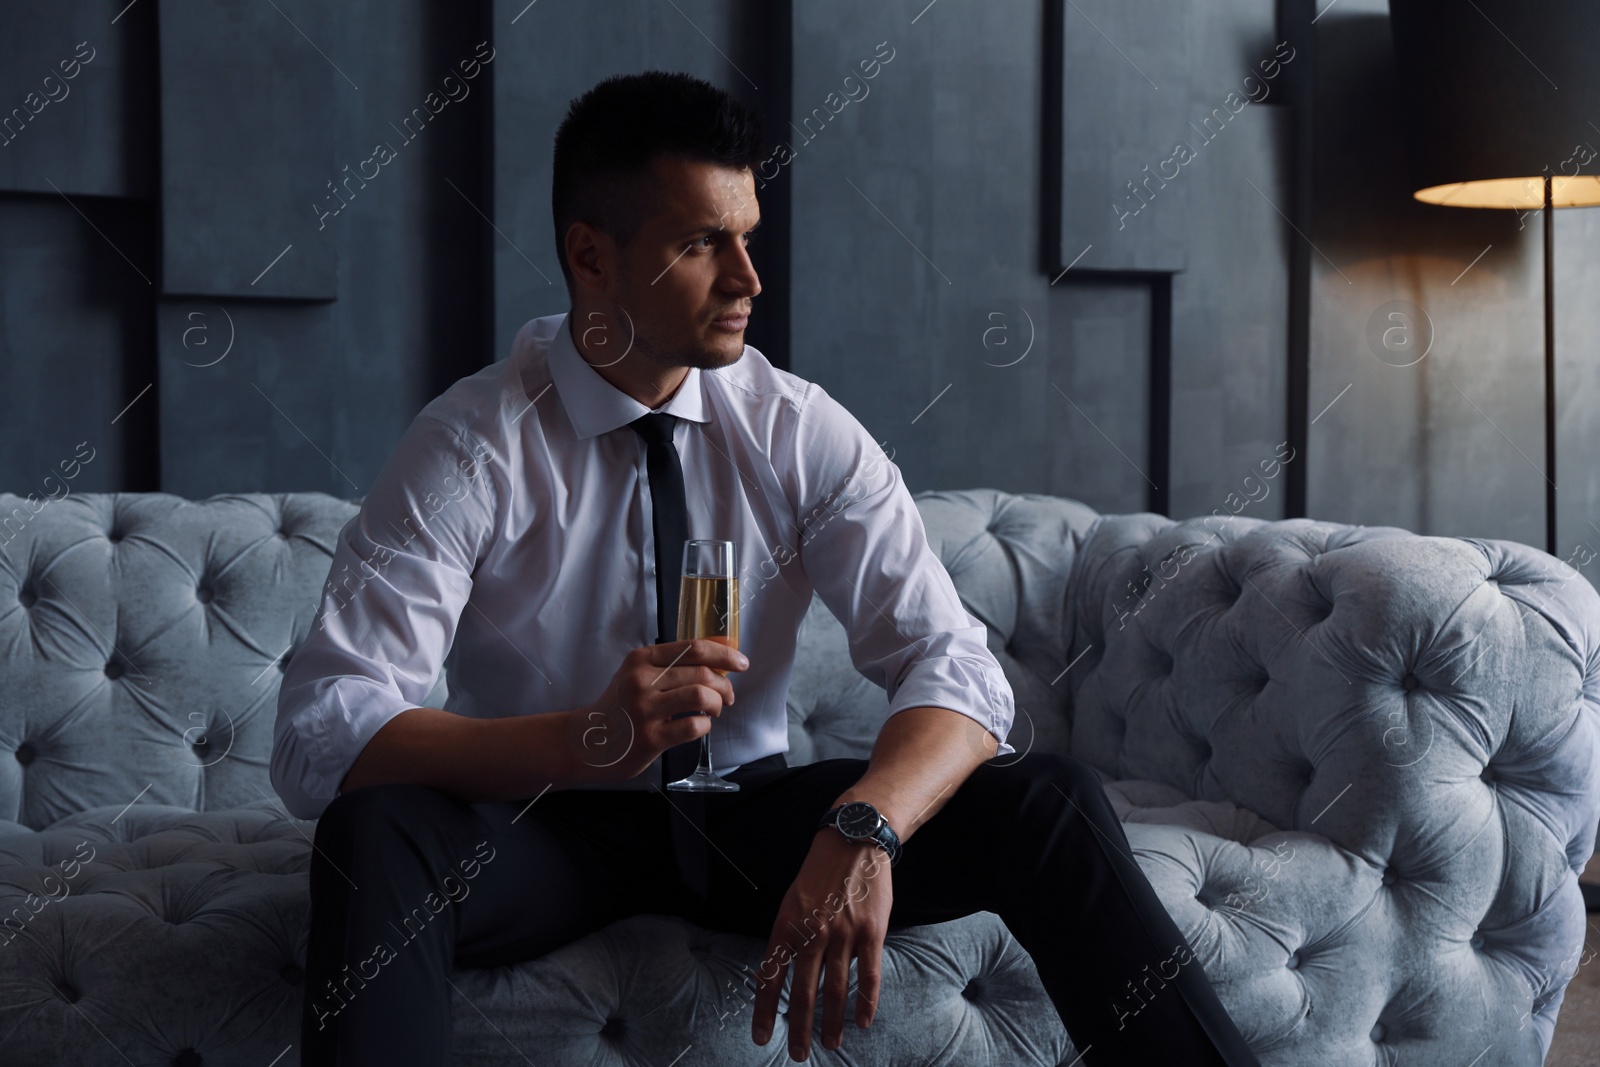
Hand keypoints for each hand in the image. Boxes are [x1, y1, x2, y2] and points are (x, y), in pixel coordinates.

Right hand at [566, 638, 747, 782]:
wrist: (589, 741)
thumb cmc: (622, 706)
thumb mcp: (639, 674)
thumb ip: (674, 663)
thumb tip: (723, 650)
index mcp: (641, 659)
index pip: (693, 647)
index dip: (724, 654)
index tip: (741, 662)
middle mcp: (641, 681)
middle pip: (702, 673)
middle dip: (725, 685)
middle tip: (727, 695)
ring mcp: (644, 710)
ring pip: (701, 697)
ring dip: (718, 703)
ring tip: (715, 709)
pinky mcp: (650, 738)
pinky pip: (693, 726)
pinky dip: (705, 725)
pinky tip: (698, 725)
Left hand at [752, 829, 892, 1060]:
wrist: (854, 840)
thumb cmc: (820, 872)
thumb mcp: (792, 900)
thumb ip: (788, 936)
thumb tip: (780, 972)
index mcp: (786, 925)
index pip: (771, 977)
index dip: (765, 1011)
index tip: (762, 1037)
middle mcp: (812, 933)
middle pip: (803, 992)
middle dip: (799, 1028)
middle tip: (798, 1054)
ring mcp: (843, 934)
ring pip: (835, 990)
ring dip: (831, 1022)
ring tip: (830, 1044)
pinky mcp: (871, 932)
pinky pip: (869, 975)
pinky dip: (867, 1002)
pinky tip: (863, 1021)